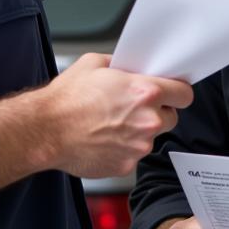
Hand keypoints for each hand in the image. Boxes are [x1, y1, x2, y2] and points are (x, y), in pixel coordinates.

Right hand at [0, 53, 192, 188]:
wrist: (44, 130)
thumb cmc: (66, 99)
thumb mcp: (95, 64)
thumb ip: (122, 65)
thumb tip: (131, 67)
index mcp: (145, 92)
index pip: (184, 93)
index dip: (178, 92)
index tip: (173, 94)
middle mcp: (147, 120)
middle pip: (172, 117)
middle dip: (158, 112)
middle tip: (134, 108)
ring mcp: (138, 145)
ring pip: (151, 137)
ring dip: (139, 132)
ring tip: (112, 124)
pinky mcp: (126, 165)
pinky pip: (133, 154)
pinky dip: (123, 148)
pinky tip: (104, 139)